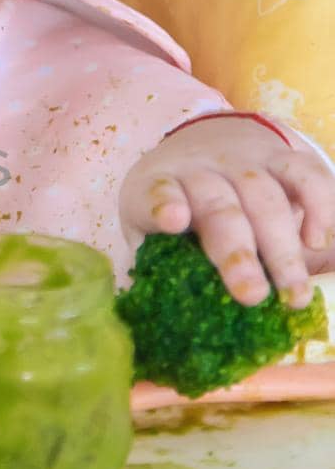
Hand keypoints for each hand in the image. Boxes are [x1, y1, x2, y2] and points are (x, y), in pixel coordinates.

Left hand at [119, 117, 334, 307]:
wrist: (202, 143)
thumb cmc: (172, 204)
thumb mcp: (150, 228)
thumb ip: (156, 264)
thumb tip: (163, 325)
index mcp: (155, 185)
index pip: (155, 191)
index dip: (163, 204)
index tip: (173, 220)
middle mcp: (199, 170)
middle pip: (219, 207)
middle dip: (237, 253)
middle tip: (252, 296)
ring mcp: (241, 161)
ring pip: (265, 197)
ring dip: (282, 248)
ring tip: (295, 295)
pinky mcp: (278, 156)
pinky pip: (303, 172)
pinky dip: (318, 203)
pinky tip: (319, 241)